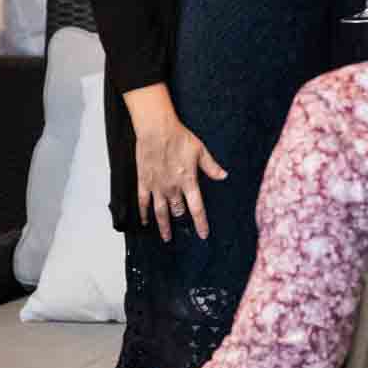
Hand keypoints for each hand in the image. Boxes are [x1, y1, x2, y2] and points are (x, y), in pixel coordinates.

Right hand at [133, 113, 226, 241]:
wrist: (157, 129)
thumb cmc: (179, 137)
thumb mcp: (200, 151)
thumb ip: (211, 167)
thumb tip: (224, 176)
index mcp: (188, 181)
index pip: (197, 208)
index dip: (201, 223)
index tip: (203, 234)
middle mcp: (173, 187)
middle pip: (178, 211)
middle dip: (181, 223)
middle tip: (183, 234)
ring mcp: (157, 186)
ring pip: (160, 212)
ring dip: (163, 226)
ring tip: (166, 238)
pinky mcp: (144, 181)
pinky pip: (143, 201)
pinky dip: (144, 213)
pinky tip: (145, 221)